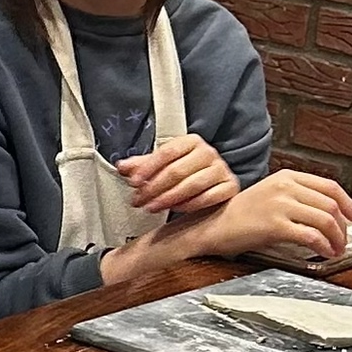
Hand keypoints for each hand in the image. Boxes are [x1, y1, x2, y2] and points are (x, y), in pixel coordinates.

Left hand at [118, 132, 238, 219]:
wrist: (210, 183)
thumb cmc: (183, 171)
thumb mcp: (160, 165)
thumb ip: (141, 165)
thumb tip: (121, 166)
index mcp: (191, 142)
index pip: (167, 152)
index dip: (147, 168)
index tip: (133, 182)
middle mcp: (208, 153)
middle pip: (177, 171)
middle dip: (153, 188)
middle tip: (138, 200)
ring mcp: (221, 170)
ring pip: (192, 185)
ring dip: (167, 199)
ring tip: (151, 207)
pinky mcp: (230, 186)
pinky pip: (208, 198)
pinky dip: (189, 205)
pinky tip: (175, 209)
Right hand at [198, 168, 351, 263]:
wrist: (209, 227)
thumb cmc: (236, 216)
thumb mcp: (268, 195)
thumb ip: (295, 197)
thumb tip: (325, 214)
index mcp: (286, 177)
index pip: (329, 186)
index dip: (348, 203)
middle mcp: (284, 187)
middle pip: (330, 205)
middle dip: (343, 226)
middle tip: (343, 240)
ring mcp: (279, 205)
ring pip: (325, 220)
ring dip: (336, 238)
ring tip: (335, 248)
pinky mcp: (274, 225)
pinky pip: (311, 236)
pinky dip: (323, 246)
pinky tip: (323, 252)